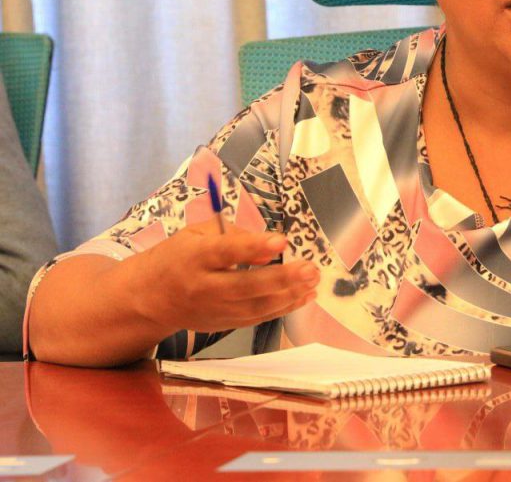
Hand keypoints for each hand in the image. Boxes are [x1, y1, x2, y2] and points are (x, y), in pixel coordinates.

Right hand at [127, 218, 319, 335]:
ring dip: (289, 296)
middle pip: (245, 286)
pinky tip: (304, 296)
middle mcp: (204, 287)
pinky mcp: (223, 325)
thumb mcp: (196, 234)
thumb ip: (232, 234)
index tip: (281, 241)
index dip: (253, 247)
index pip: (225, 252)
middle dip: (282, 279)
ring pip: (255, 307)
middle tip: (311, 269)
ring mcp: (214, 310)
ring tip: (313, 282)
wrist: (148, 299)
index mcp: (194, 258)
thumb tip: (268, 247)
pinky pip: (257, 319)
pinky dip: (283, 308)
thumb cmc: (178, 257)